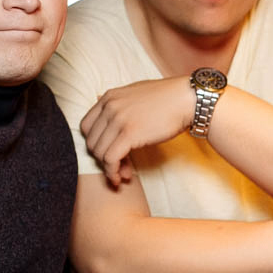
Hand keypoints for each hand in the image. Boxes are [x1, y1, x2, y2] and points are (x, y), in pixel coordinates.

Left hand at [80, 77, 195, 186]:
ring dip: (110, 168)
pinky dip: (112, 172)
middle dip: (103, 158)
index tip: (108, 153)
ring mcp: (117, 119)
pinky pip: (110, 159)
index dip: (95, 144)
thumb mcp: (135, 94)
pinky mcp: (129, 133)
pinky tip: (121, 177)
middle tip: (119, 167)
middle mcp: (109, 106)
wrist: (187, 99)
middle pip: (92, 142)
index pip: (86, 127)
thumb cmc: (166, 100)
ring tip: (124, 174)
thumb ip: (118, 105)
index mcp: (108, 97)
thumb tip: (107, 120)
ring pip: (99, 153)